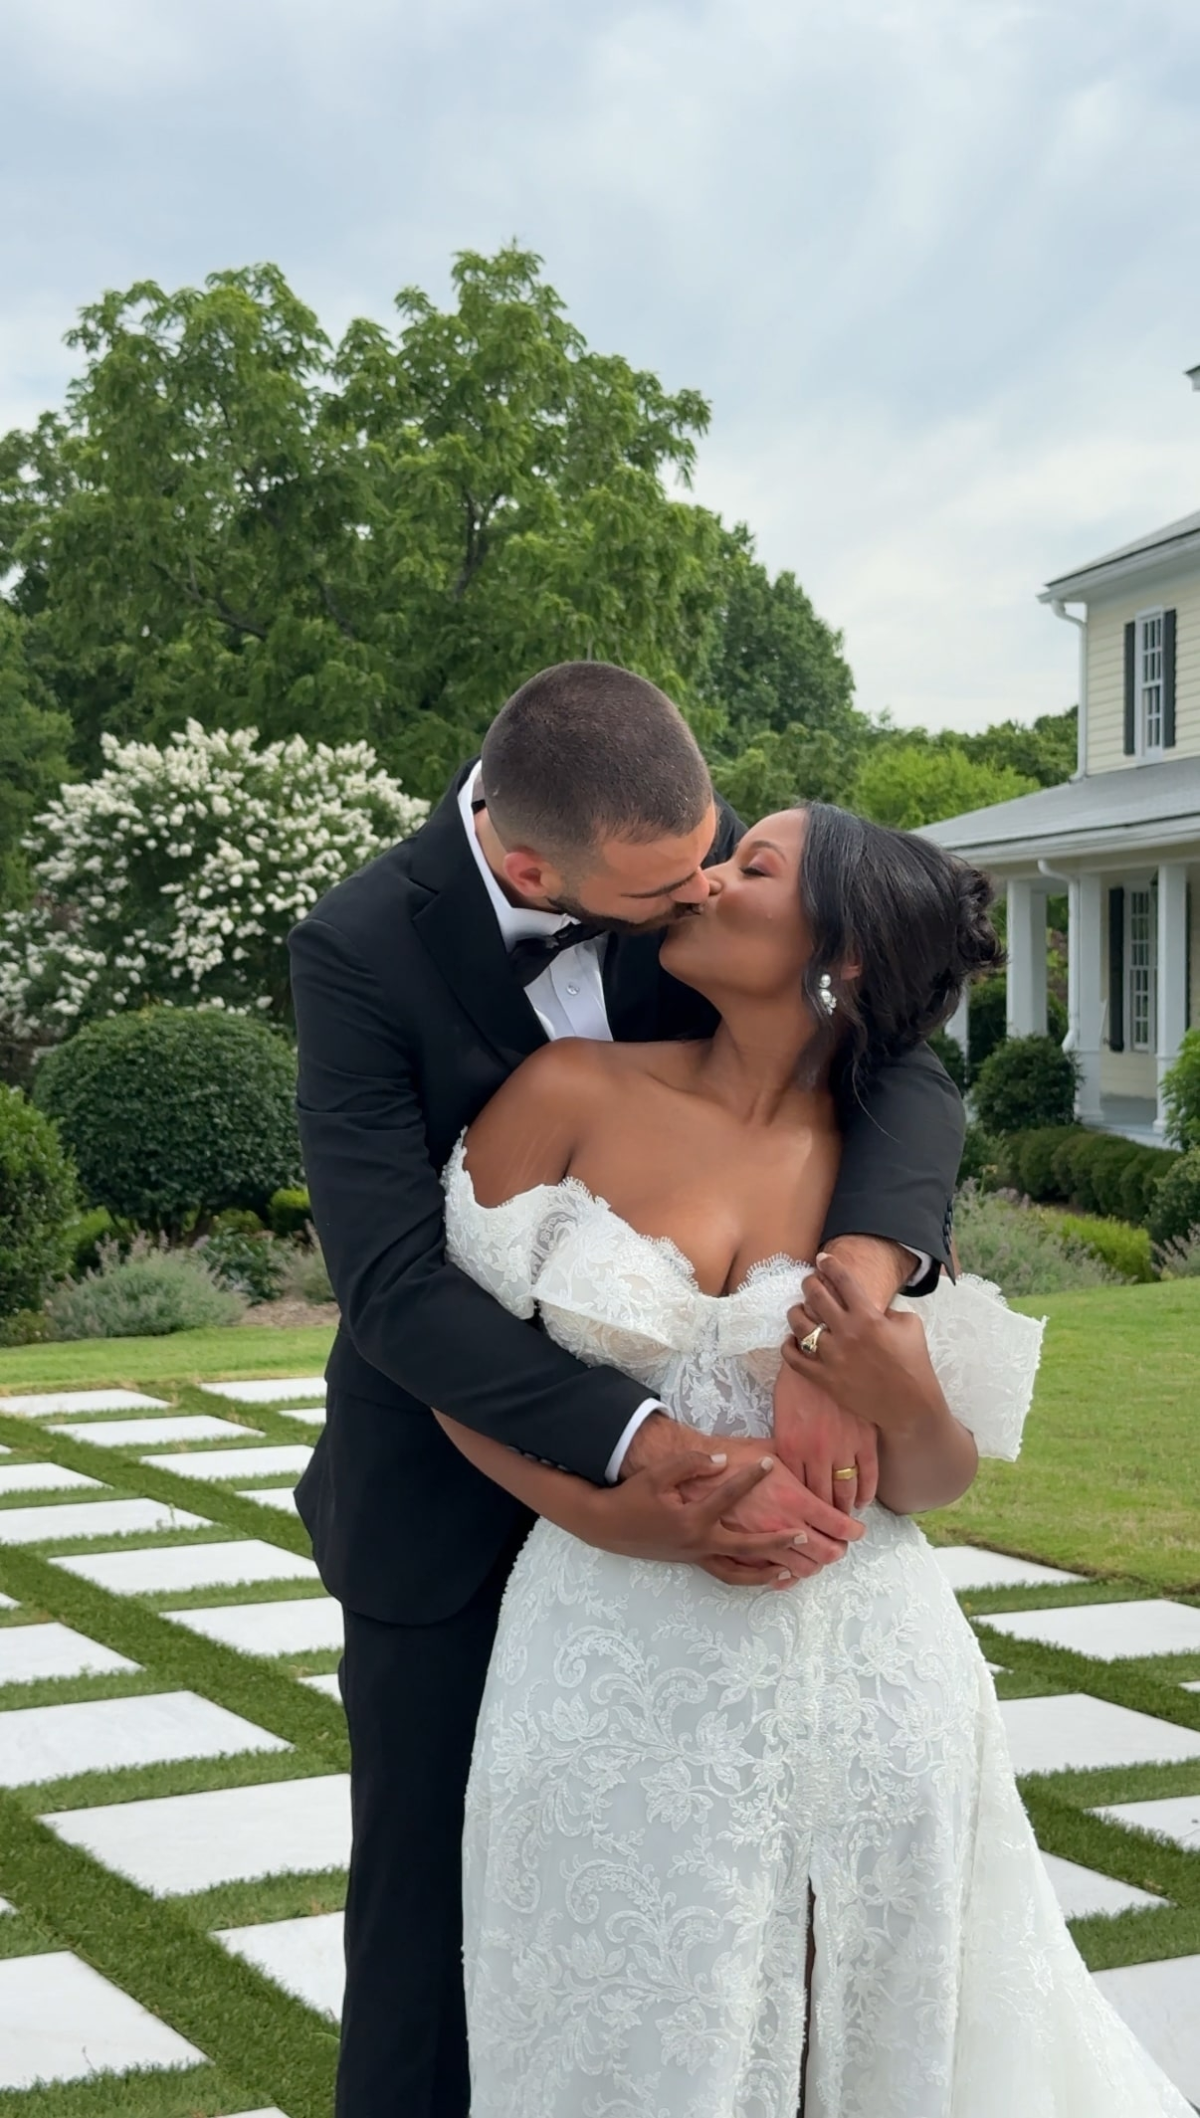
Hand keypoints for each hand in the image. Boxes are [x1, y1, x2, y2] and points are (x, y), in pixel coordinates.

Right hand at [589, 1442, 820, 1574]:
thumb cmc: (633, 1498)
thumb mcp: (658, 1475)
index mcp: (692, 1520)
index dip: (750, 1478)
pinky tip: (765, 1573)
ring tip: (792, 1570)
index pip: (728, 1497)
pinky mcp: (693, 1561)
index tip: (770, 1463)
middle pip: (747, 1549)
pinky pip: (727, 1574)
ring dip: (766, 1573)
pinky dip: (747, 1576)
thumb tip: (722, 1461)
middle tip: (803, 1536)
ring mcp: (697, 1557)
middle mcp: (699, 1543)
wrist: (609, 1526)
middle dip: (777, 1543)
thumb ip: (690, 1464)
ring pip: (738, 1574)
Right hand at [705, 1437, 864, 1571]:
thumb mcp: (772, 1450)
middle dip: (838, 1549)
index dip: (854, 1530)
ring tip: (816, 1552)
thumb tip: (821, 1466)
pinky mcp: (742, 1554)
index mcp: (793, 1499)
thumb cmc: (731, 1456)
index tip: (857, 1529)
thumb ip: (800, 1464)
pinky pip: (770, 1576)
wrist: (690, 1473)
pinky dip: (785, 1576)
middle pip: (826, 1553)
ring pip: (802, 1568)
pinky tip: (788, 1567)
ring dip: (814, 1563)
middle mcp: (780, 1526)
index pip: (838, 1525)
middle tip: (840, 1541)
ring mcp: (761, 1543)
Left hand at [772, 1358, 878, 1515]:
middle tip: (829, 1536)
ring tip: (846, 1521)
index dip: (802, 1513)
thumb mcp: (779, 1417)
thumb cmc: (795, 1383)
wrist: (821, 1351)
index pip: (797, 1493)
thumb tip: (789, 1475)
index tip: (805, 1526)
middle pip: (821, 1499)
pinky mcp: (864, 1437)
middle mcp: (816, 1453)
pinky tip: (864, 1502)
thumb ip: (786, 1447)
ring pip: (846, 1491)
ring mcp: (842, 1446)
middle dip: (825, 1521)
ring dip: (846, 1510)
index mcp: (790, 1448)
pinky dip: (867, 1493)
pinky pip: (868, 1474)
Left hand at [782, 1251, 945, 1433]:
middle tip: (810, 1282)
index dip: (830, 1265)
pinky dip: (788, 1346)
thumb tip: (867, 1305)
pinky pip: (794, 1359)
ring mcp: (832, 1356)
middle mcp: (847, 1332)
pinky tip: (791, 1339)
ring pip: (800, 1325)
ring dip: (796, 1312)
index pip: (843, 1281)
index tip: (822, 1258)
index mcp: (868, 1316)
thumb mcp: (909, 1325)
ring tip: (799, 1309)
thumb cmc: (914, 1363)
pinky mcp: (824, 1378)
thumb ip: (886, 1310)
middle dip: (810, 1283)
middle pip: (816, 1296)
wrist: (909, 1405)